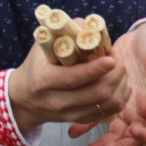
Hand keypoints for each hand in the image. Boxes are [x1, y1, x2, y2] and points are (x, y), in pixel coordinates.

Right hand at [7, 46, 129, 134]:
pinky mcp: (79, 120)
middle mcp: (56, 101)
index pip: (75, 77)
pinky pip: (108, 113)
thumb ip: (64, 34)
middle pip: (97, 92)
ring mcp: (69, 114)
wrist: (24, 99)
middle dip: (115, 75)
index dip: (97, 68)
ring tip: (121, 71)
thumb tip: (88, 25)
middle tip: (119, 60)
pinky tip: (120, 85)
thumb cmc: (37, 67)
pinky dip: (119, 98)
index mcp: (44, 80)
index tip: (112, 57)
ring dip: (120, 86)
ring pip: (106, 104)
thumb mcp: (42, 47)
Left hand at [90, 21, 145, 145]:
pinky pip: (96, 116)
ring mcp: (123, 107)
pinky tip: (74, 132)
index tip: (135, 131)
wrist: (141, 36)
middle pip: (132, 138)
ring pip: (114, 133)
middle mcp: (140, 111)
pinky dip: (86, 125)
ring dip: (103, 144)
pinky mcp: (107, 98)